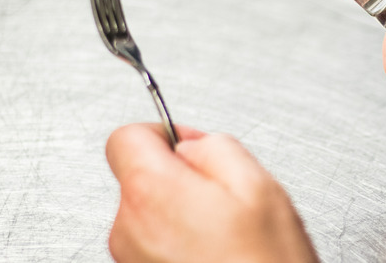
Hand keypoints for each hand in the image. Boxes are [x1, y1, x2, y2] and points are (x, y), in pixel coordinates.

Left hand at [105, 123, 317, 261]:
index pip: (126, 136)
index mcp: (152, 193)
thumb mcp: (258, 184)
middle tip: (226, 198)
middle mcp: (129, 229)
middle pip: (140, 176)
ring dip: (184, 213)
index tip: (192, 147)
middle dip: (181, 177)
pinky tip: (216, 253)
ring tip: (225, 232)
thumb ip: (215, 146)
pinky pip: (155, 244)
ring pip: (150, 212)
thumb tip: (192, 144)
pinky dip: (181, 242)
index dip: (165, 134)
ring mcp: (131, 259)